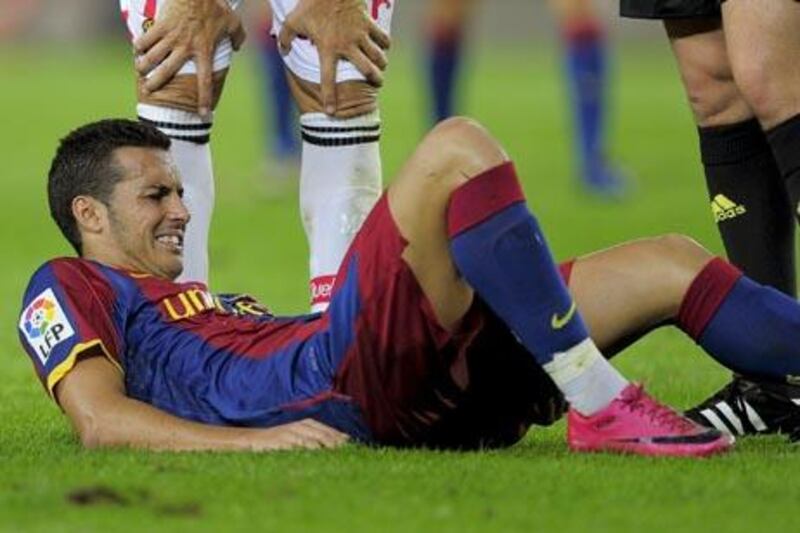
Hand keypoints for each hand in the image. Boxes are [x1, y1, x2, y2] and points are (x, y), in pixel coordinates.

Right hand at [133, 0, 245, 115]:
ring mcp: (171, 36)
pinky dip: (139, 45)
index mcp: (205, 51)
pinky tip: (136, 50)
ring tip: (140, 71)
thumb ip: (238, 37)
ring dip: (143, 66)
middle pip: (167, 72)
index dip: (204, 99)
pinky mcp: (160, 25)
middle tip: (149, 92)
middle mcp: (186, 47)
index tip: (203, 114)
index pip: (205, 81)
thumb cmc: (215, 4)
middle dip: (156, 83)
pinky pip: (145, 39)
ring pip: (152, 56)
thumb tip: (238, 47)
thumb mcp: (233, 21)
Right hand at [252, 419, 349, 450]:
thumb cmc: (276, 440)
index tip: (350, 443)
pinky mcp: (280, 442)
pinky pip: (296, 446)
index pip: (325, 429)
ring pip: (311, 440)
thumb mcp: (295, 435)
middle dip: (335, 442)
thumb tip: (337, 441)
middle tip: (347, 450)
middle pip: (321, 434)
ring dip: (324, 446)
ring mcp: (289, 433)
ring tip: (337, 453)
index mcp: (303, 423)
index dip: (337, 436)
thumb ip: (313, 437)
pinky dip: (308, 450)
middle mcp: (297, 426)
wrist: (250, 440)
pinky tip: (316, 454)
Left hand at [278, 0, 390, 114]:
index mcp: (328, 48)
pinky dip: (385, 44)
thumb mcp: (293, 20)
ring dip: (381, 64)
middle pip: (367, 69)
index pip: (328, 78)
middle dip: (374, 80)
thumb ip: (286, 37)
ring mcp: (360, 34)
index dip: (329, 97)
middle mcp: (347, 45)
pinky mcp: (368, 23)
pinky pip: (383, 38)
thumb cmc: (311, 4)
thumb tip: (282, 51)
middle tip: (376, 84)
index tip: (331, 111)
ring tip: (380, 68)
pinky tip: (384, 47)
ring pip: (378, 56)